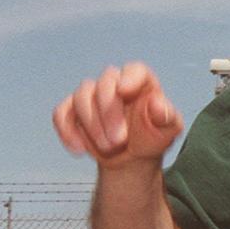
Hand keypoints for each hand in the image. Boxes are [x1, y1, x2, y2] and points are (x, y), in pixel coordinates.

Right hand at [53, 63, 182, 168]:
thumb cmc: (152, 137)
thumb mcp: (168, 130)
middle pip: (104, 83)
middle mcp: (115, 84)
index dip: (129, 77)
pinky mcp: (72, 111)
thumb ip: (167, 116)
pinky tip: (79, 149)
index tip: (124, 91)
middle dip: (109, 112)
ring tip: (108, 147)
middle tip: (119, 141)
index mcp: (141, 82)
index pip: (134, 70)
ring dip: (92, 125)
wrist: (132, 158)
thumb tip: (157, 104)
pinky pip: (61, 113)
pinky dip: (68, 131)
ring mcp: (91, 96)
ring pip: (82, 97)